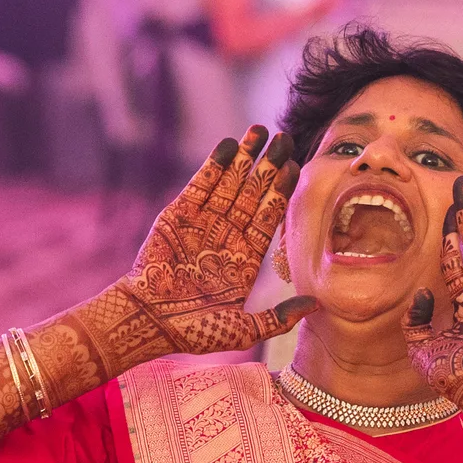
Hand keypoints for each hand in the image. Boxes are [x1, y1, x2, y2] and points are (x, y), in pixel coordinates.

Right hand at [115, 127, 317, 354]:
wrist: (146, 321)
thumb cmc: (192, 332)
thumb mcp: (242, 330)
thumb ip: (277, 319)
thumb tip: (316, 305)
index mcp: (244, 259)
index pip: (268, 218)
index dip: (282, 193)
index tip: (296, 168)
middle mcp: (226, 236)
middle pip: (253, 194)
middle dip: (269, 166)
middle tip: (285, 138)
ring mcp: (202, 223)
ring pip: (229, 184)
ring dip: (244, 158)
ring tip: (259, 130)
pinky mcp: (178, 214)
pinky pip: (200, 185)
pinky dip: (214, 165)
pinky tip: (230, 144)